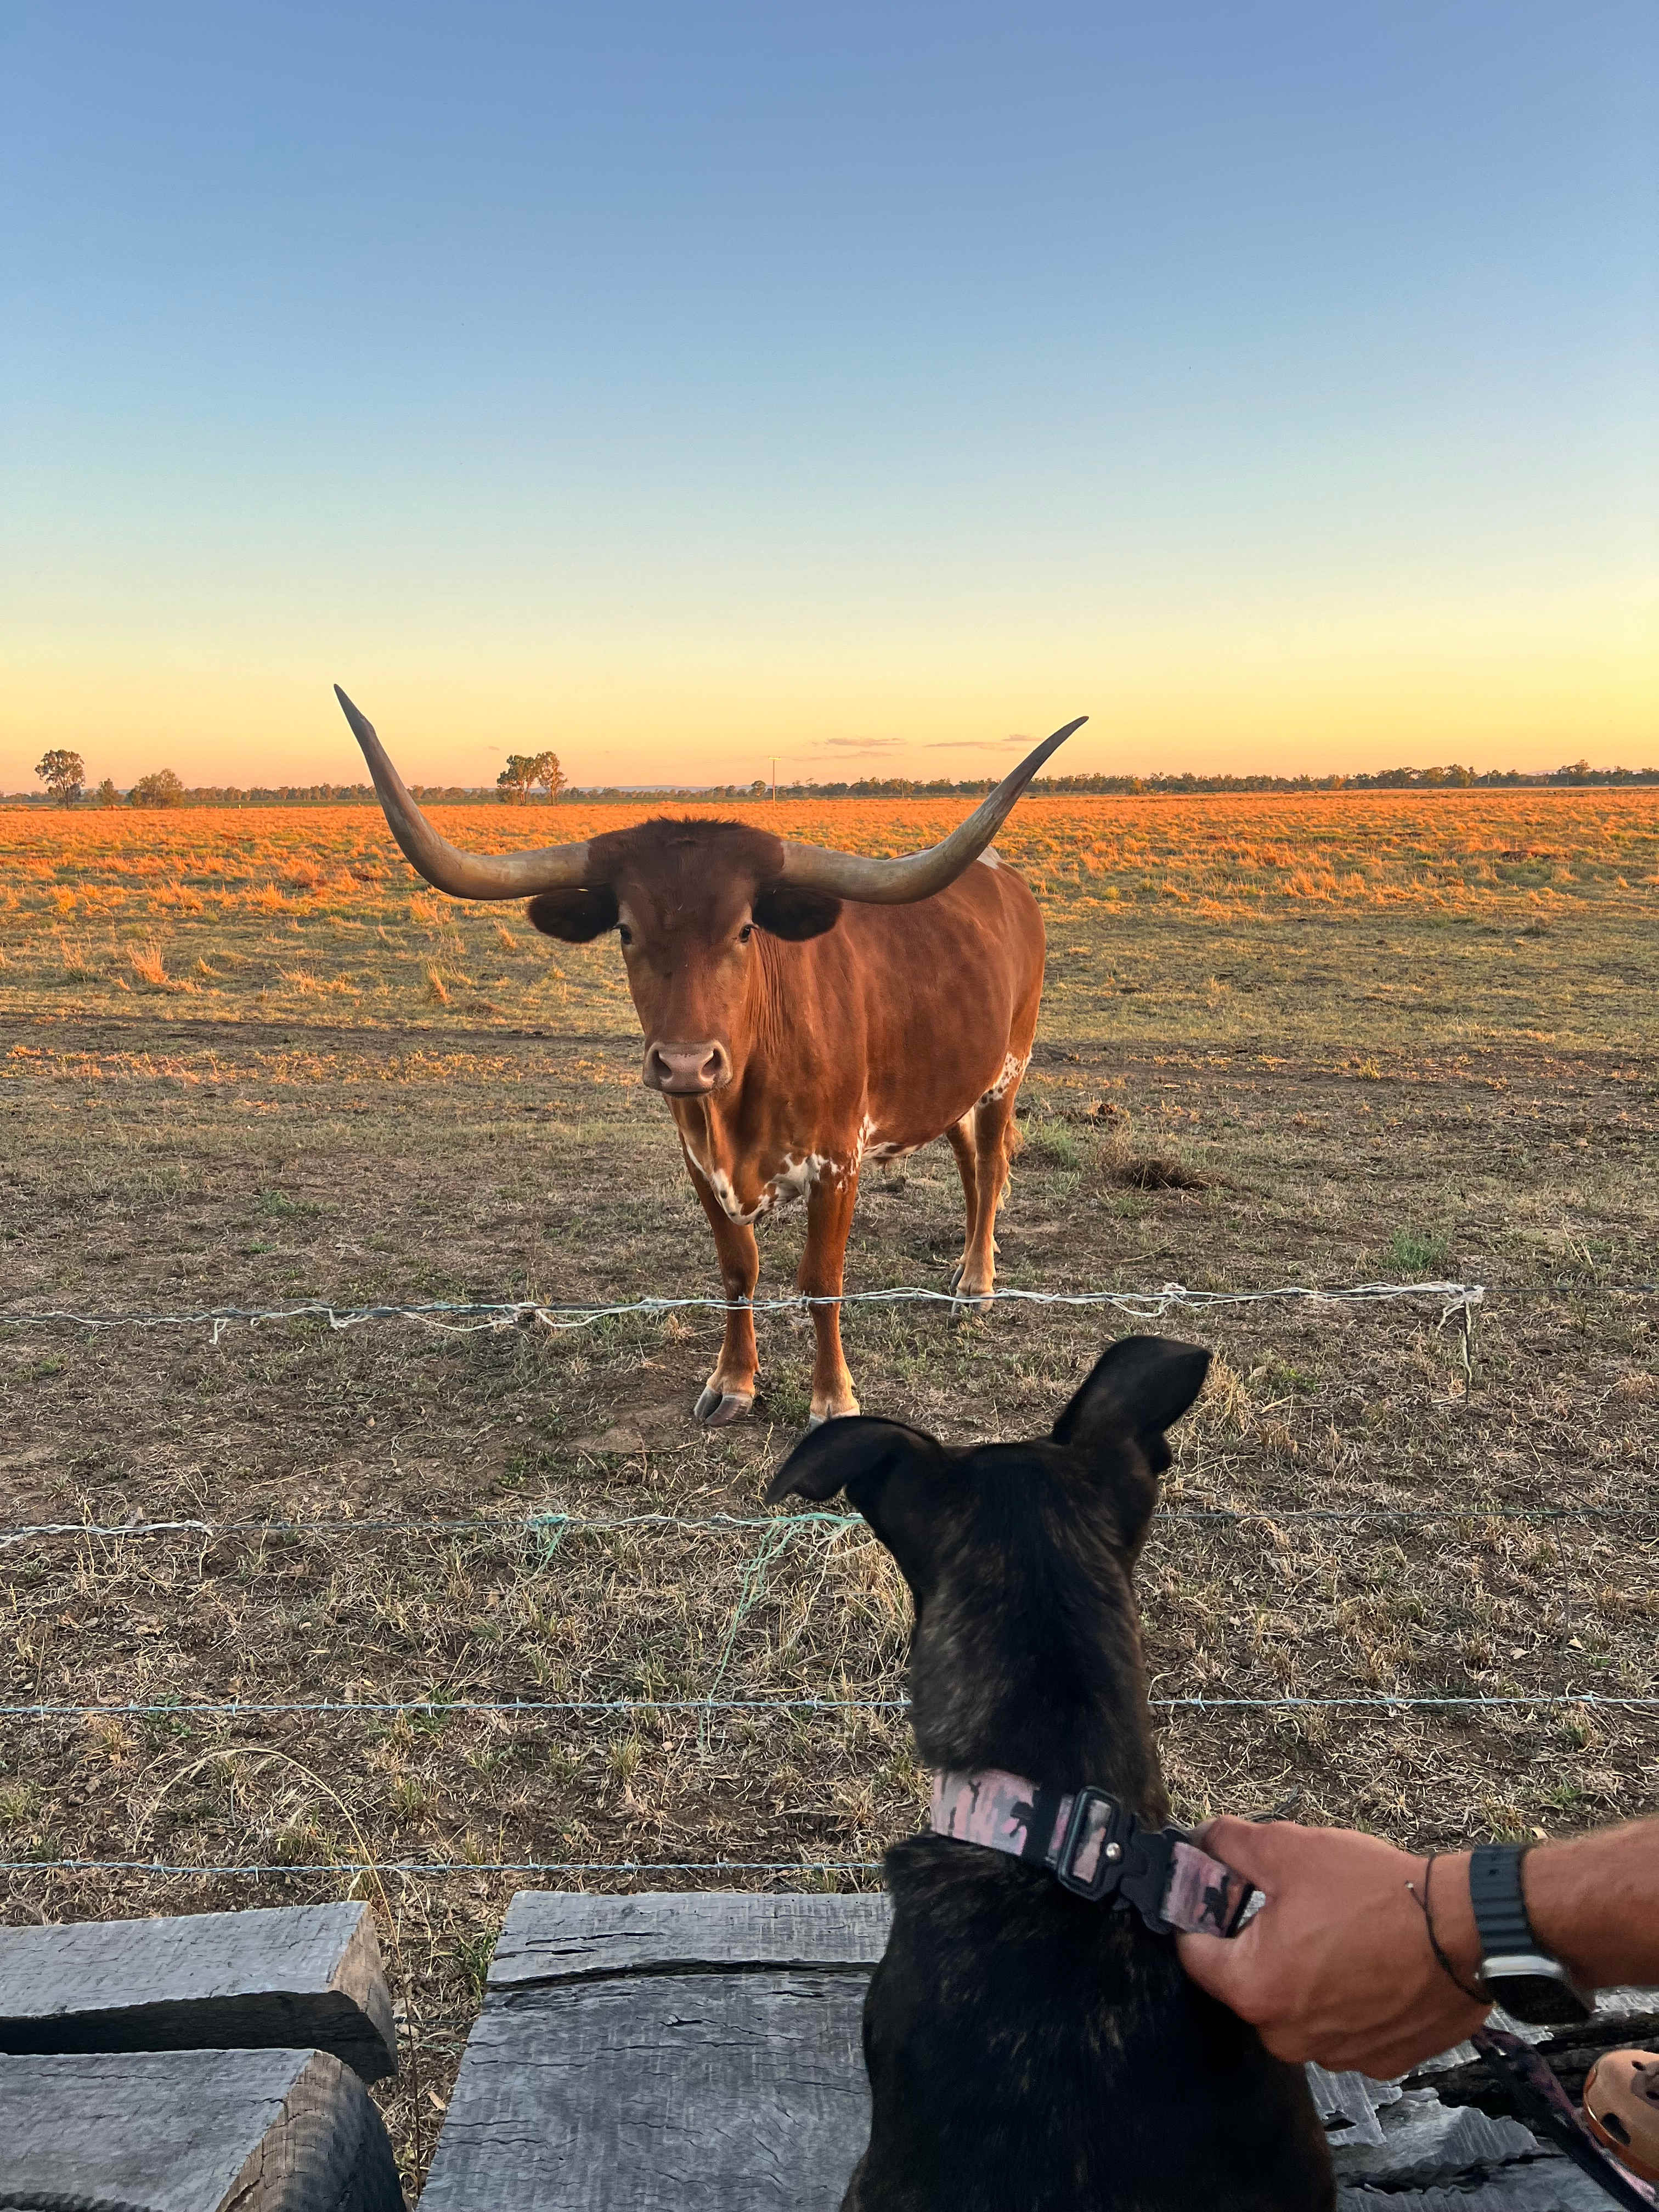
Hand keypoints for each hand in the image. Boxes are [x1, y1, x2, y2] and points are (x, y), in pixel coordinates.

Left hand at [1175, 1817, 1491, 2077]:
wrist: (1464, 1932)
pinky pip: (1340, 2025)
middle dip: (1259, 1943)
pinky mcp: (1378, 2061)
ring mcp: (1335, 2056)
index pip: (1196, 1954)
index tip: (1221, 1892)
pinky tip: (1369, 1963)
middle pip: (1247, 1982)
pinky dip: (1346, 1997)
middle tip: (1295, 1906)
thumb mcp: (1289, 1848)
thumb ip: (1229, 1844)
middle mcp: (1287, 2038)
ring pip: (1295, 2006)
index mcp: (1255, 1989)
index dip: (1201, 1915)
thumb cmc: (1374, 1892)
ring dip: (1305, 1973)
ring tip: (1339, 1931)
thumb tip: (1199, 1841)